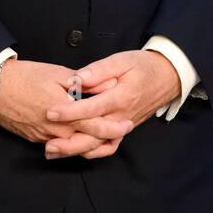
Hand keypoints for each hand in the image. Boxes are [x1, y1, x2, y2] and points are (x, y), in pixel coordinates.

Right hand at [0, 59, 132, 157]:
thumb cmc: (26, 76)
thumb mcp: (58, 73)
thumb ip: (84, 83)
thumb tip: (106, 84)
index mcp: (65, 110)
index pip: (96, 124)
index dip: (113, 126)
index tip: (127, 123)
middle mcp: (57, 128)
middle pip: (88, 140)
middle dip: (107, 138)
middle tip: (122, 133)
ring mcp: (45, 136)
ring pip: (73, 147)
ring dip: (91, 144)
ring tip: (106, 139)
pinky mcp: (36, 139)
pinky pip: (59, 145)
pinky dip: (72, 144)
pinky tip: (81, 138)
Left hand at [43, 50, 182, 158]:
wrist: (167, 78)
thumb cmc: (143, 66)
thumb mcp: (122, 60)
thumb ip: (99, 70)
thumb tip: (78, 78)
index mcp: (120, 97)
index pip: (91, 108)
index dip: (69, 111)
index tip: (50, 112)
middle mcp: (121, 117)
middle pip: (92, 135)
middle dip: (67, 140)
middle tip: (45, 141)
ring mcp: (123, 126)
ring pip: (98, 145)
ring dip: (75, 150)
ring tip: (52, 150)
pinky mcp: (123, 130)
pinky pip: (108, 147)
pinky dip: (91, 152)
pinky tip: (74, 151)